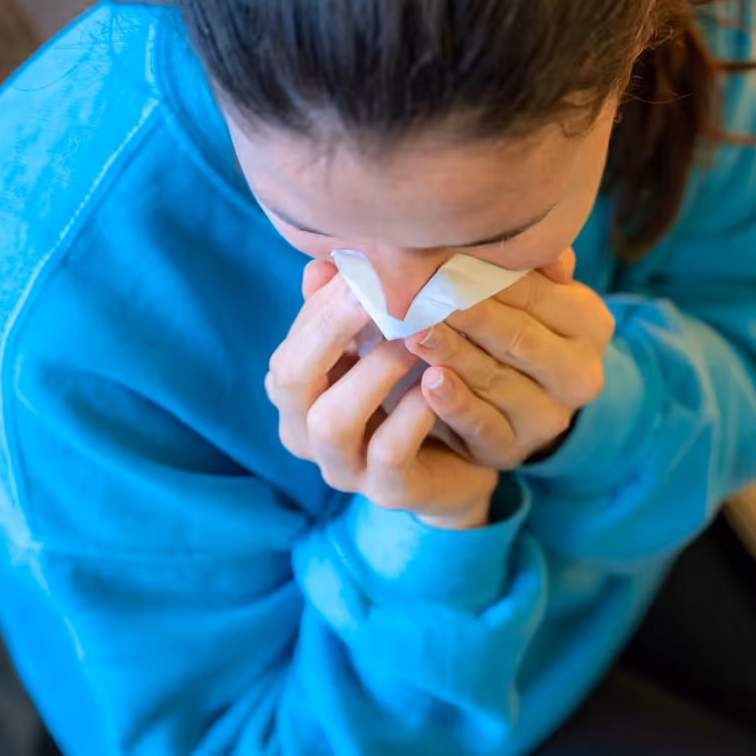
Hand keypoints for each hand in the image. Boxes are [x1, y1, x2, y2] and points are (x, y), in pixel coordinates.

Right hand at [265, 261, 497, 529]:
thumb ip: (352, 306)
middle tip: (381, 291)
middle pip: (291, 378)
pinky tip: (438, 380)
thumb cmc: (411, 385)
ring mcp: (342, 467)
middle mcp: (305, 431)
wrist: (464, 458)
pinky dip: (412, 413)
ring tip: (416, 337)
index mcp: (297, 392)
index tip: (369, 264)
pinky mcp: (387, 491)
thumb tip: (322, 264)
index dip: (327, 302)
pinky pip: (388, 452)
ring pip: (332, 420)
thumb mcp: (382, 340)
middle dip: (333, 327)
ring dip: (373, 370)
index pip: (293, 342)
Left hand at [404, 250, 614, 470]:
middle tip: (425, 292)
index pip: (536, 294)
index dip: (489, 276)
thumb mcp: (528, 294)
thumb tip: (536, 236)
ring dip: (453, 354)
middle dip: (469, 314)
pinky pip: (483, 426)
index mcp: (590, 324)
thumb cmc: (508, 325)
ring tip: (415, 332)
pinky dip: (455, 403)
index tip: (444, 255)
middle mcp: (581, 374)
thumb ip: (531, 263)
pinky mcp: (513, 451)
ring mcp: (549, 417)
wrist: (510, 403)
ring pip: (497, 381)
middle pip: (520, 338)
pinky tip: (430, 383)